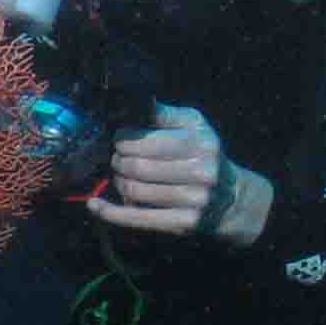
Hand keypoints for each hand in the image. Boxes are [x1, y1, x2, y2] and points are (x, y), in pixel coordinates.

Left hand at [84, 103, 272, 245]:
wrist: (230, 198)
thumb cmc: (204, 155)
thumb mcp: (194, 126)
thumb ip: (163, 114)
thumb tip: (136, 100)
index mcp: (200, 144)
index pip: (145, 141)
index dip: (122, 139)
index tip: (119, 139)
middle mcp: (201, 173)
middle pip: (136, 166)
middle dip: (118, 160)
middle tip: (117, 159)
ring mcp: (193, 201)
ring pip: (133, 190)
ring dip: (118, 182)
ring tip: (121, 176)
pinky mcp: (183, 224)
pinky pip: (136, 218)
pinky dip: (110, 212)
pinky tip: (94, 205)